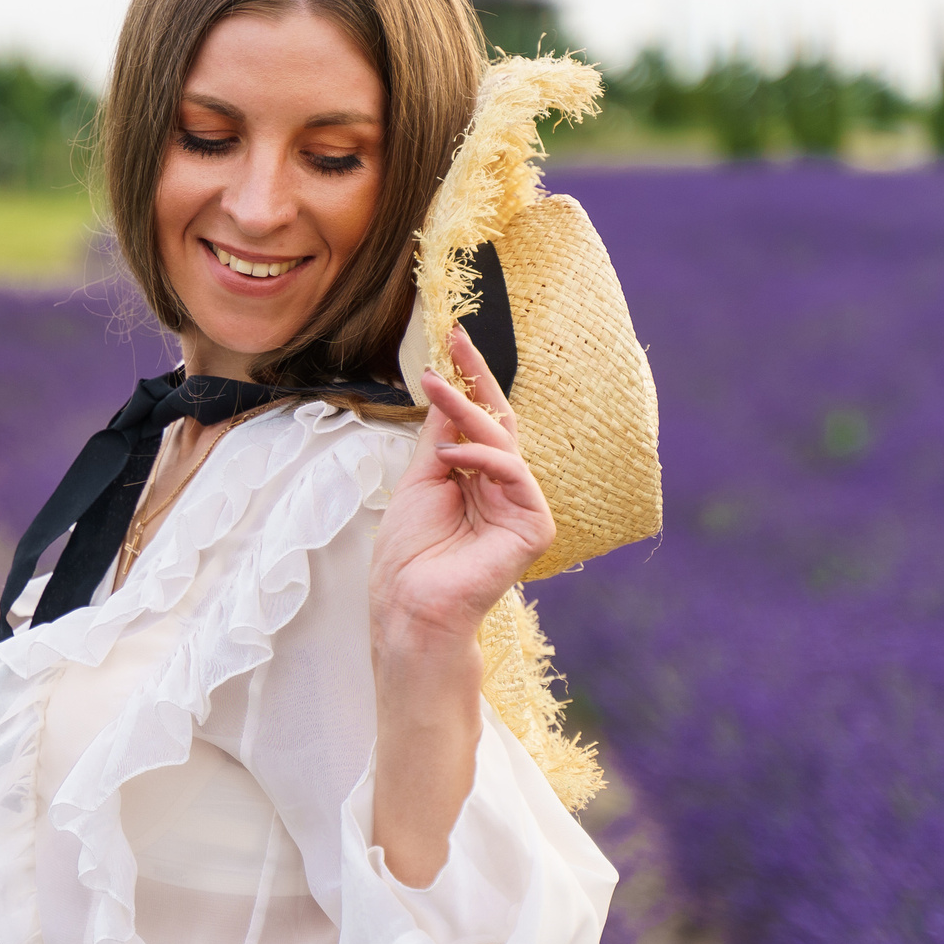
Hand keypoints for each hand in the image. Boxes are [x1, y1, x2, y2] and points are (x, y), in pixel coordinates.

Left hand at [370, 324, 556, 651]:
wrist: (410, 605)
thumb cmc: (409, 554)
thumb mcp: (420, 478)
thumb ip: (440, 436)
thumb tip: (445, 389)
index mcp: (477, 479)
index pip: (480, 420)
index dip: (470, 380)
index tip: (455, 338)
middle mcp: (503, 489)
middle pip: (499, 422)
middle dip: (476, 379)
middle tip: (453, 342)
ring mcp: (521, 506)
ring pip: (503, 441)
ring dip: (467, 412)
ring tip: (436, 390)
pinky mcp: (534, 525)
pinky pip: (514, 474)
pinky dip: (482, 458)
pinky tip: (452, 456)